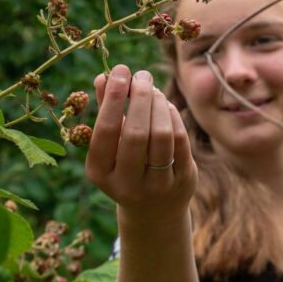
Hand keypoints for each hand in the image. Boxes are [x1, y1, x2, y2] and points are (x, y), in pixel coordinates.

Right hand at [84, 64, 195, 223]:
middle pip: (136, 133)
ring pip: (161, 135)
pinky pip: (180, 140)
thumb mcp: (110, 147)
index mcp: (100, 173)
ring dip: (158, 104)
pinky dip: (172, 116)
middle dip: (139, 97)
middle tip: (141, 75)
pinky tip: (165, 105)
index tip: (119, 70)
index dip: (113, 97)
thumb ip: (106, 112)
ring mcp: (157, 185)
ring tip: (152, 88)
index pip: (106, 131)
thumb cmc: (125, 167)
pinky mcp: (183, 181)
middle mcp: (127, 184)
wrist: (153, 211)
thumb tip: (102, 76)